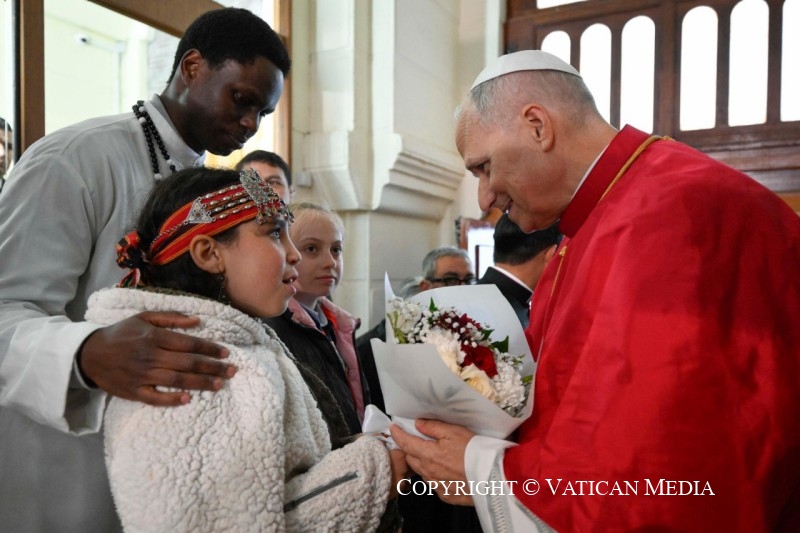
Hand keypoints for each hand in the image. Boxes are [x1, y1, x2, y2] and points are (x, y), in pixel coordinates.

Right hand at [79, 311, 235, 405]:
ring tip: (219, 385)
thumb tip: (197, 321)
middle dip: (213, 368)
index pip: (189, 344)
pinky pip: (155, 398)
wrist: (89, 354)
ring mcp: (142, 375)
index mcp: (154, 337)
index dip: (209, 349)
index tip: (226, 353)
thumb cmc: (121, 333)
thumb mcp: (144, 318)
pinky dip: (172, 400)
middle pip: (188, 363)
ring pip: (177, 381)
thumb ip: (171, 318)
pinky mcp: (133, 392)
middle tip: (232, 371)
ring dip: (200, 383)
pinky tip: (188, 399)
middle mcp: (150, 356)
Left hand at [390, 419, 474, 505]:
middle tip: (416, 441)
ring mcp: (436, 485)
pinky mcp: (445, 495)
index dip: (398, 434)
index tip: (393, 428)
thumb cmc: (473, 451)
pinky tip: (446, 470)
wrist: (491, 477)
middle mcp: (428, 472)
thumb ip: (433, 427)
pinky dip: (435, 475)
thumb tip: (418, 424)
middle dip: (410, 449)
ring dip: (423, 463)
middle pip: (411, 459)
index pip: (406, 443)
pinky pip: (434, 483)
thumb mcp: (454, 432)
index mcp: (427, 454)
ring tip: (434, 455)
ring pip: (422, 472)